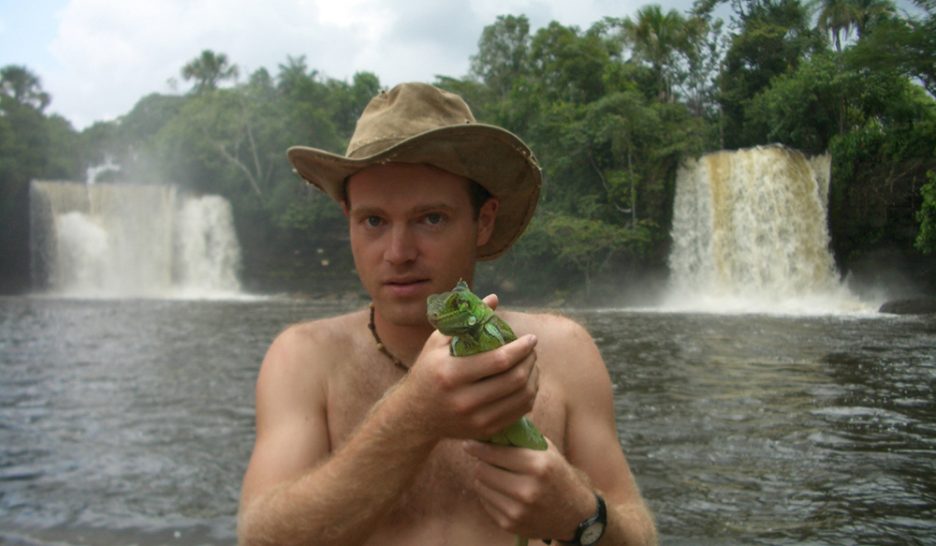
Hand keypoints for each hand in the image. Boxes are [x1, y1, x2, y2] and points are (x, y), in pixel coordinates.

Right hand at [395, 294, 537, 441]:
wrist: (414, 415)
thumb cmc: (427, 371)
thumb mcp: (437, 342)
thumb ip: (466, 320)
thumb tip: (494, 298)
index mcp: (451, 373)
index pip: (499, 360)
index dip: (521, 348)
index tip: (531, 338)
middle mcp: (463, 399)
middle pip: (514, 379)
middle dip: (530, 361)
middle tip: (532, 350)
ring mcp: (475, 419)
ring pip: (521, 398)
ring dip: (533, 378)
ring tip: (532, 365)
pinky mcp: (484, 430)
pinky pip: (518, 413)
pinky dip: (528, 396)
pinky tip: (526, 383)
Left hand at [463, 438, 595, 540]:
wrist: (575, 514)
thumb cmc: (558, 475)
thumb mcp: (547, 451)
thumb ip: (521, 438)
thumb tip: (493, 425)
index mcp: (538, 466)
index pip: (495, 453)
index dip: (478, 447)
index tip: (469, 443)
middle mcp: (528, 490)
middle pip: (483, 471)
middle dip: (482, 463)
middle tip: (484, 459)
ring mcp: (518, 510)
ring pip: (481, 487)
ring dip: (484, 479)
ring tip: (497, 475)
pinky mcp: (510, 525)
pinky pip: (485, 503)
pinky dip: (490, 495)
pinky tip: (503, 492)